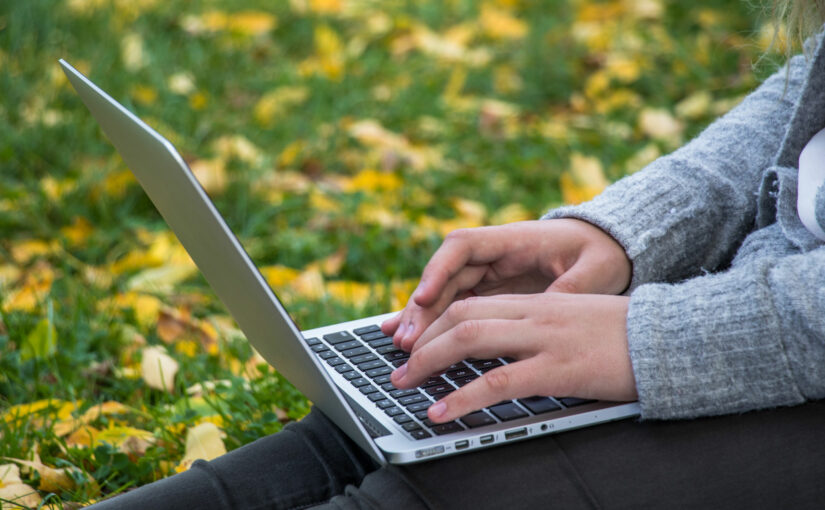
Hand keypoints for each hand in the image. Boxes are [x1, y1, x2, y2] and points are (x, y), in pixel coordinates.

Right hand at [381, 219, 631, 350]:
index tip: (423, 296)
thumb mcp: (594, 270)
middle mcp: (493, 255)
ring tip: (402, 348)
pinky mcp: (490, 293)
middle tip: (407, 340)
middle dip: (422, 307)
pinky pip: (455, 307)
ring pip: (444, 295)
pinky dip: (433, 324)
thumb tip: (553, 307)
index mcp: (513, 240)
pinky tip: (410, 340)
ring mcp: (488, 274)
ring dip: (422, 320)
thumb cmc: (600, 253)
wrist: (607, 248)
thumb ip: (571, 288)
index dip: (438, 270)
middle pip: (444, 276)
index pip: (463, 247)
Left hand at [390, 292, 636, 422]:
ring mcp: (544, 339)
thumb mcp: (574, 321)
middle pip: (460, 317)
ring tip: (403, 384)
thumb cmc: (626, 335)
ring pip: (469, 340)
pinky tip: (442, 411)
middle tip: (398, 367)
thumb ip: (539, 329)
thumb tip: (507, 350)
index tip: (413, 344)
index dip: (434, 324)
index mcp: (535, 303)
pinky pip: (498, 381)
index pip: (470, 305)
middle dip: (421, 342)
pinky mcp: (558, 368)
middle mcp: (533, 314)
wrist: (672, 338)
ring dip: (428, 362)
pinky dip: (463, 397)